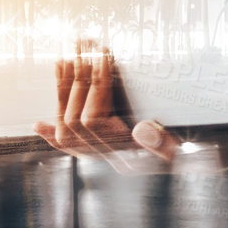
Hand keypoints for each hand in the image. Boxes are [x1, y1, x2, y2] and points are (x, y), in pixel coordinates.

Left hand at [35, 53, 179, 173]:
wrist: (189, 178)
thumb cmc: (185, 160)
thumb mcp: (179, 151)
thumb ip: (161, 142)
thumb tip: (141, 128)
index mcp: (125, 155)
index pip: (94, 120)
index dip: (95, 86)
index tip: (102, 57)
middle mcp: (109, 158)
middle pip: (76, 122)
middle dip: (76, 82)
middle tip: (80, 50)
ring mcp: (103, 157)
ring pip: (68, 130)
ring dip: (63, 95)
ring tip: (64, 63)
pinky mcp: (102, 152)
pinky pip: (69, 150)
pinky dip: (51, 135)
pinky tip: (39, 125)